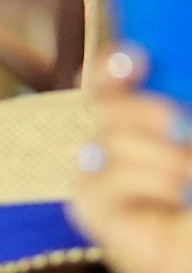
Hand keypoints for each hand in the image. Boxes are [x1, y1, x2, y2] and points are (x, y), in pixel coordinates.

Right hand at [74, 47, 191, 272]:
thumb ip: (184, 128)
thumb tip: (182, 120)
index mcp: (146, 121)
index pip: (113, 80)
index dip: (116, 67)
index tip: (137, 61)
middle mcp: (117, 142)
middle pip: (107, 104)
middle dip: (144, 110)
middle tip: (181, 127)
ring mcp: (100, 176)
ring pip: (109, 143)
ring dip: (161, 158)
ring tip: (189, 180)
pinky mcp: (91, 211)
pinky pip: (102, 185)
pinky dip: (146, 186)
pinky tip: (172, 199)